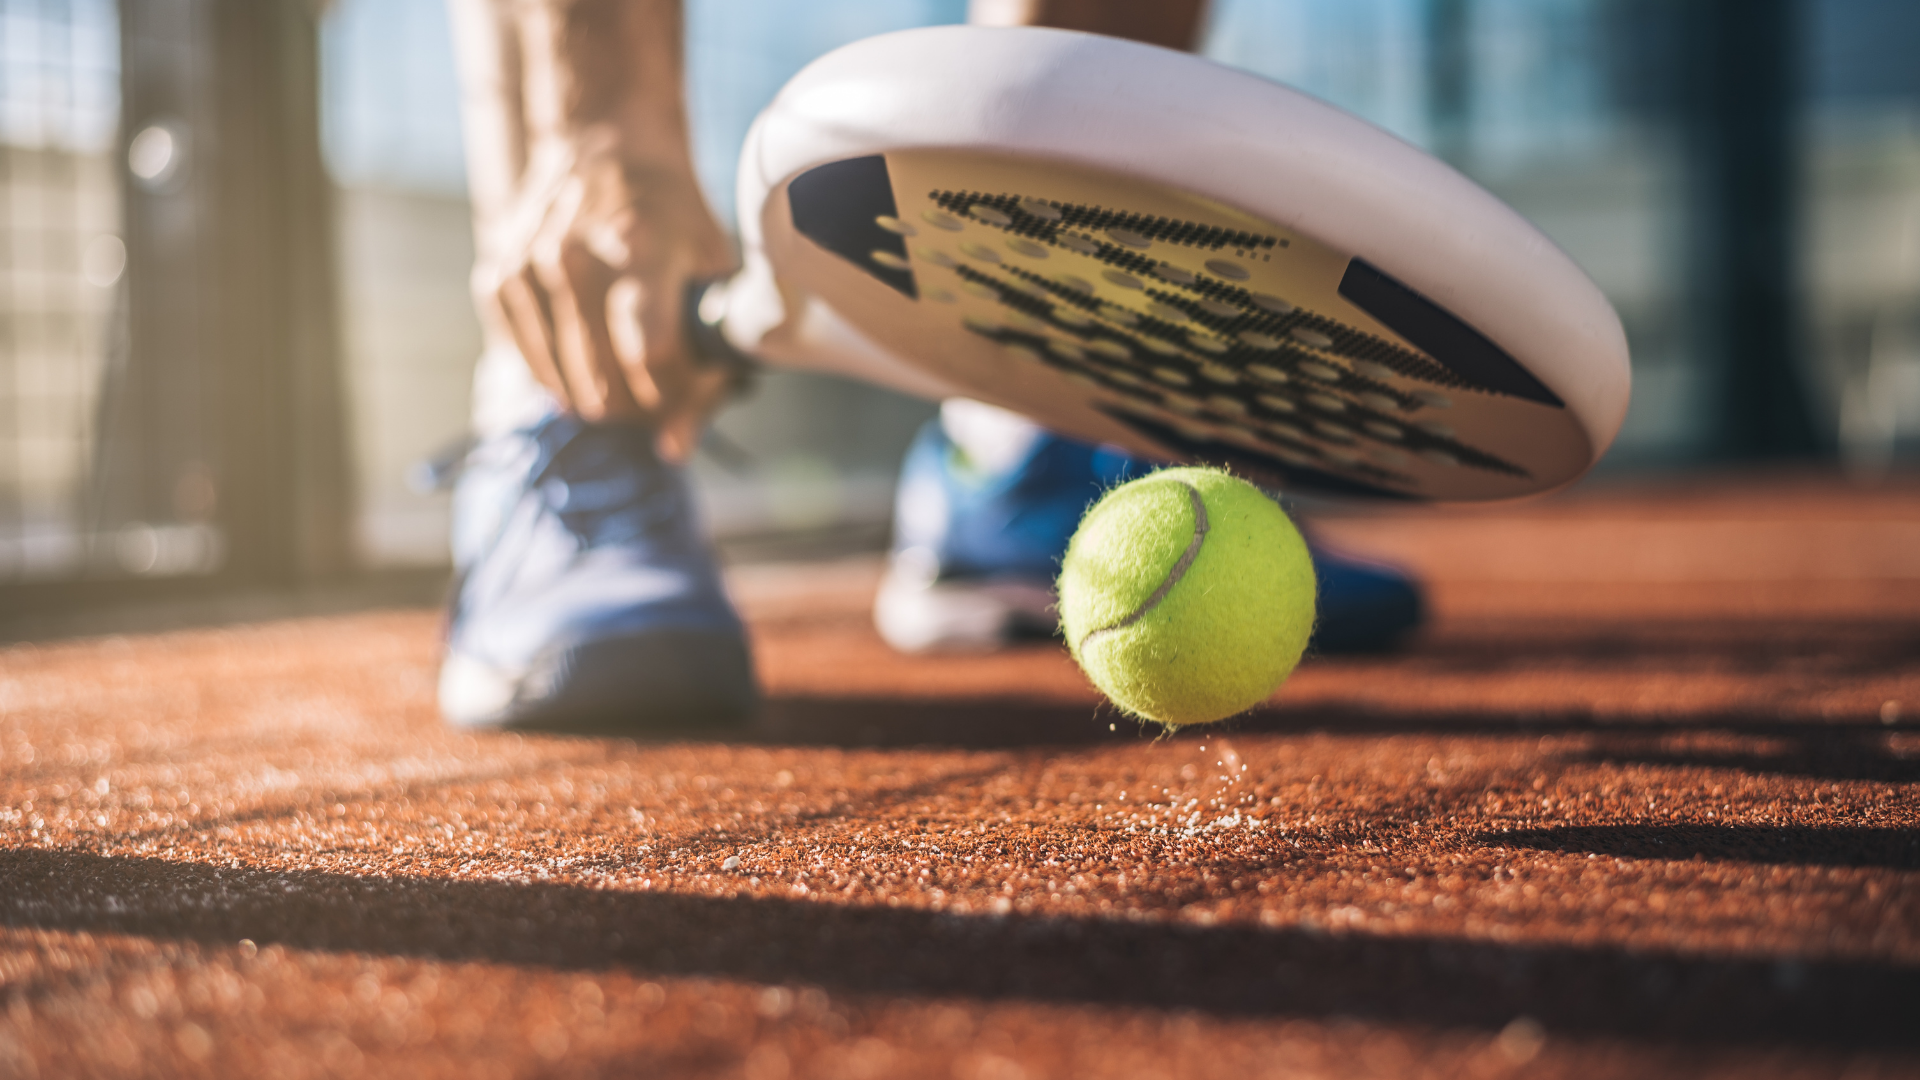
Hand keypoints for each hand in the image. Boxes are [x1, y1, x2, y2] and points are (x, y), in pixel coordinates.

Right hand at [476, 136, 735, 461]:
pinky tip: (583, 353)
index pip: (653, 357)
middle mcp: (574, 255)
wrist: (607, 142)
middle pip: (603, 383)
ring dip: (599, 397)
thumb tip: (673, 451)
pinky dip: (558, 372)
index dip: (677, 393)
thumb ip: (709, 368)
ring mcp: (527, 265)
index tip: (690, 387)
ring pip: (562, 386)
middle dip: (641, 407)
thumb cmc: (674, 217)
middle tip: (660, 390)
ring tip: (626, 376)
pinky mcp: (496, 274)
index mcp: (641, 248)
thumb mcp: (714, 275)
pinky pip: (525, 361)